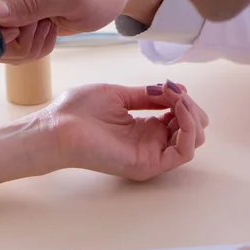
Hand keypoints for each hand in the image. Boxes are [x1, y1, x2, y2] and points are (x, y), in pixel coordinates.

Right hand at [0, 0, 143, 63]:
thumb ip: (30, 4)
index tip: (20, 31)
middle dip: (18, 43)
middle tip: (46, 27)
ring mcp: (7, 5)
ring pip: (1, 46)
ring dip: (29, 47)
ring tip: (51, 27)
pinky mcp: (15, 19)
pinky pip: (12, 47)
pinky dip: (33, 47)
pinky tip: (49, 31)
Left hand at [38, 80, 207, 180]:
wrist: (57, 128)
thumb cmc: (77, 112)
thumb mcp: (119, 95)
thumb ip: (148, 95)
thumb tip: (176, 89)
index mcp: (142, 128)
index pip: (179, 118)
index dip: (182, 100)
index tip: (171, 85)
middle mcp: (149, 143)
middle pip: (190, 130)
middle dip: (191, 107)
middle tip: (177, 93)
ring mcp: (149, 155)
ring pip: (192, 141)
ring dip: (192, 116)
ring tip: (178, 100)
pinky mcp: (147, 165)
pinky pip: (183, 153)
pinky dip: (189, 129)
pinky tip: (177, 110)